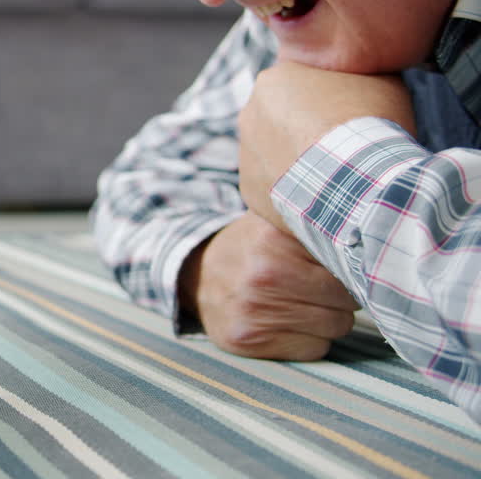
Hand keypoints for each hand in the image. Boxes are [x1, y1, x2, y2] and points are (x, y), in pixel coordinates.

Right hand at [179, 212, 360, 359]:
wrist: (196, 276)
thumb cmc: (253, 249)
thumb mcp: (277, 224)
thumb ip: (317, 227)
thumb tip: (378, 242)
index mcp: (273, 238)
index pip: (347, 264)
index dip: (349, 267)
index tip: (341, 265)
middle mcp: (264, 274)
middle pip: (347, 300)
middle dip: (341, 296)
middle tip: (317, 287)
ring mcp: (254, 310)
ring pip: (336, 327)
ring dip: (327, 318)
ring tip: (301, 303)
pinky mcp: (248, 340)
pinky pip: (315, 350)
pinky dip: (309, 339)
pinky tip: (288, 323)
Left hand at [238, 61, 414, 232]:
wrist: (358, 179)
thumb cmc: (369, 123)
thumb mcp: (380, 80)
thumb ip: (356, 73)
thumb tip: (362, 76)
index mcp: (273, 79)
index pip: (297, 85)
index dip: (325, 102)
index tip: (346, 116)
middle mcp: (249, 113)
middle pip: (280, 120)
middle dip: (305, 131)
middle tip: (339, 146)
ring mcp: (245, 153)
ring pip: (273, 154)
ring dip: (297, 161)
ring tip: (333, 174)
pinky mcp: (249, 188)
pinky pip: (270, 188)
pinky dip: (292, 192)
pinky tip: (319, 196)